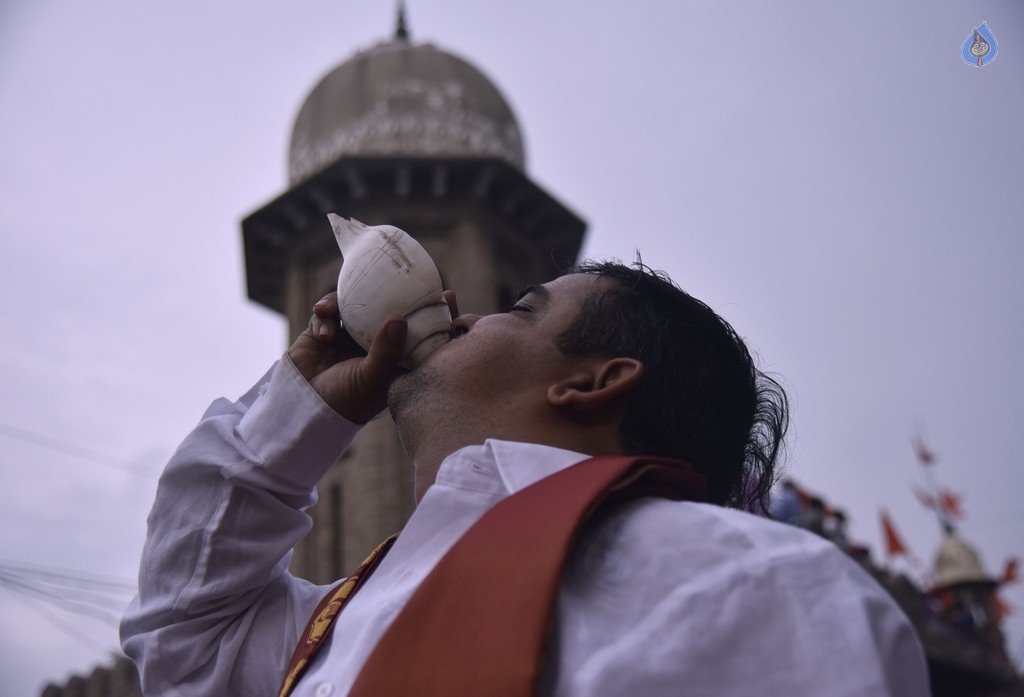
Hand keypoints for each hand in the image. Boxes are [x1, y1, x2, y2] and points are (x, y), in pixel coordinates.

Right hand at [287, 291, 458, 423]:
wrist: (302, 407)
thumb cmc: (343, 401)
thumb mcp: (370, 379)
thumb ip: (386, 351)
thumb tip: (401, 319)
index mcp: (395, 360)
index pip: (421, 334)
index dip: (435, 316)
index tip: (447, 296)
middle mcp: (376, 345)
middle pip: (391, 312)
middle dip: (395, 295)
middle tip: (403, 279)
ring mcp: (351, 337)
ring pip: (356, 306)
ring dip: (345, 304)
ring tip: (333, 311)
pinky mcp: (326, 331)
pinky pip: (329, 311)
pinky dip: (324, 315)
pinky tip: (322, 332)